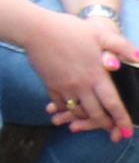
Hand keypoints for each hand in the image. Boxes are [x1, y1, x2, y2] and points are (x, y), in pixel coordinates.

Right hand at [18, 7, 136, 138]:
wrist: (35, 29)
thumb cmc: (68, 30)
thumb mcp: (99, 34)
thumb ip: (120, 46)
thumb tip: (138, 56)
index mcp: (96, 76)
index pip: (113, 104)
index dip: (122, 121)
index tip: (125, 133)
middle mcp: (81, 86)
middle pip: (96, 114)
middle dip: (105, 125)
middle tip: (111, 130)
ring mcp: (64, 87)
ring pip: (78, 112)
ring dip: (86, 119)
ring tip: (92, 119)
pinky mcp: (50, 85)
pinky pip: (61, 105)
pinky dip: (67, 110)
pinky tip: (71, 108)